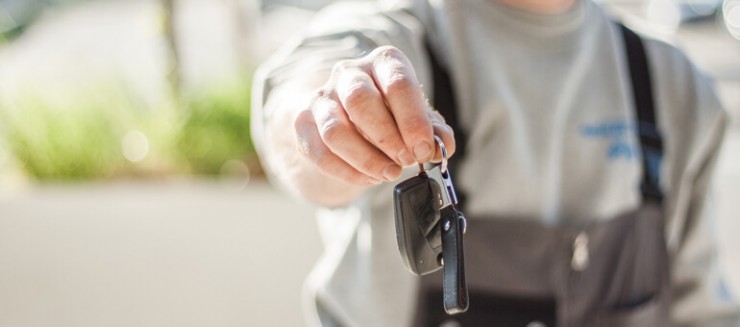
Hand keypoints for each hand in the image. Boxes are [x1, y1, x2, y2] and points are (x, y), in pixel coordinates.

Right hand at [293, 46, 455, 185]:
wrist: (349, 117)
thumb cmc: (390, 114)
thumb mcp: (417, 118)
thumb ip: (433, 131)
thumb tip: (443, 144)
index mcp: (383, 62)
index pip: (397, 83)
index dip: (412, 120)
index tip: (423, 149)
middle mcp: (349, 73)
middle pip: (360, 101)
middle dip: (387, 138)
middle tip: (406, 161)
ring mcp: (322, 97)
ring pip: (335, 130)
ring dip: (366, 159)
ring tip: (389, 173)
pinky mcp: (303, 123)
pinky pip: (320, 152)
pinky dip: (348, 172)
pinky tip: (369, 178)